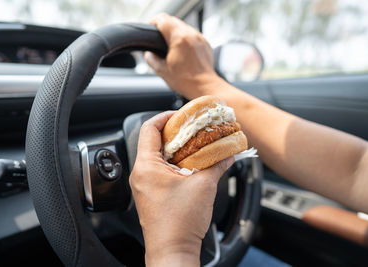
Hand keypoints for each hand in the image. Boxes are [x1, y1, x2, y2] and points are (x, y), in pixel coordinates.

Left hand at [129, 111, 233, 266]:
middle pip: (152, 141)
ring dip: (174, 149)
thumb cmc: (180, 223)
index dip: (165, 117)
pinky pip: (158, 171)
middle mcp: (140, 174)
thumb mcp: (204, 186)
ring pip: (156, 157)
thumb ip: (216, 164)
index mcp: (146, 166)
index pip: (149, 128)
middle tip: (193, 130)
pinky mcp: (149, 196)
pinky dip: (173, 164)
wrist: (173, 252)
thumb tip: (228, 154)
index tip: (180, 115)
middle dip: (174, 133)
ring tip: (194, 147)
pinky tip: (190, 167)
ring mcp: (143, 186)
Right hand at [145, 13, 223, 98]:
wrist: (205, 87)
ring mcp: (200, 38)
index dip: (153, 22)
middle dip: (164, 27)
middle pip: (173, 20)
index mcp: (179, 39)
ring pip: (184, 26)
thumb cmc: (186, 81)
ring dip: (175, 32)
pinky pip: (193, 35)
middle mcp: (191, 35)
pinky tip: (183, 52)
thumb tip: (149, 54)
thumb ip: (151, 59)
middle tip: (158, 39)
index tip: (150, 29)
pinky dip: (186, 39)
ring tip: (171, 46)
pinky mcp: (205, 44)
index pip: (163, 19)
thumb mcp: (162, 71)